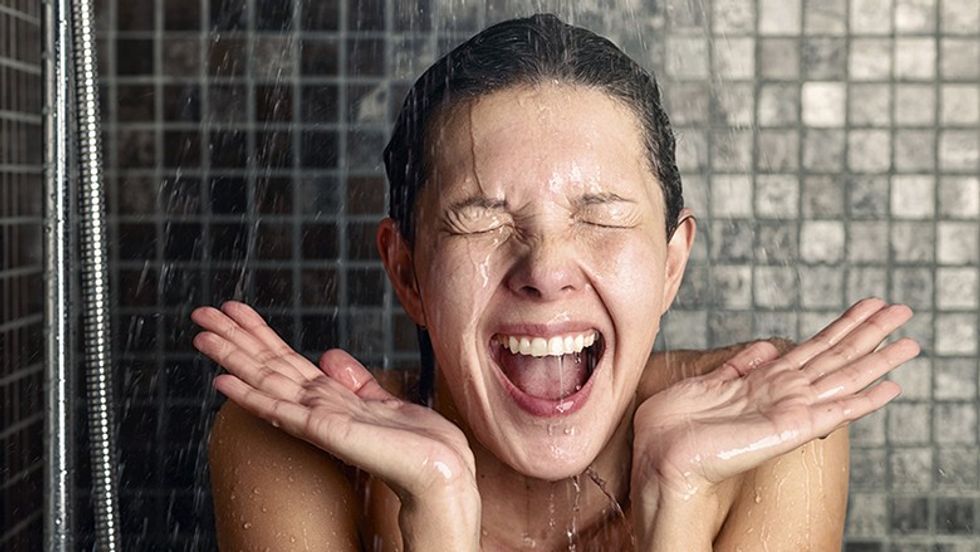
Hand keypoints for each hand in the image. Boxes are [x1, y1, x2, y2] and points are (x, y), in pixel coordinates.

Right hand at [191, 301, 478, 510]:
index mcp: (329, 398)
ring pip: (264, 381)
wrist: (438, 470)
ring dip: (231, 358)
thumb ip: (354, 381)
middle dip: (233, 338)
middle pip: (266, 365)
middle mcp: (316, 407)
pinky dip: (250, 395)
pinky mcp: (323, 431)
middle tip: (200, 314)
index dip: (258, 333)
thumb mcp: (382, 399)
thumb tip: (330, 357)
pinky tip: (224, 382)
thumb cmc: (417, 443)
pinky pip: (279, 409)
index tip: (234, 310)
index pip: (284, 359)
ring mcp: (315, 420)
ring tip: (201, 337)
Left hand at [631, 298, 918, 505]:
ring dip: (878, 359)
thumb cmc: (674, 426)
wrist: (661, 455)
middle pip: (837, 357)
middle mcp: (784, 395)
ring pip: (844, 377)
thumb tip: (764, 348)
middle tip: (904, 310)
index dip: (842, 326)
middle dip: (871, 333)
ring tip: (911, 341)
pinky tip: (890, 387)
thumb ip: (739, 366)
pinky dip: (864, 400)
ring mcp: (790, 411)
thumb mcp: (708, 382)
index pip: (814, 347)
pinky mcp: (790, 428)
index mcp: (765, 381)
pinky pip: (834, 411)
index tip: (868, 305)